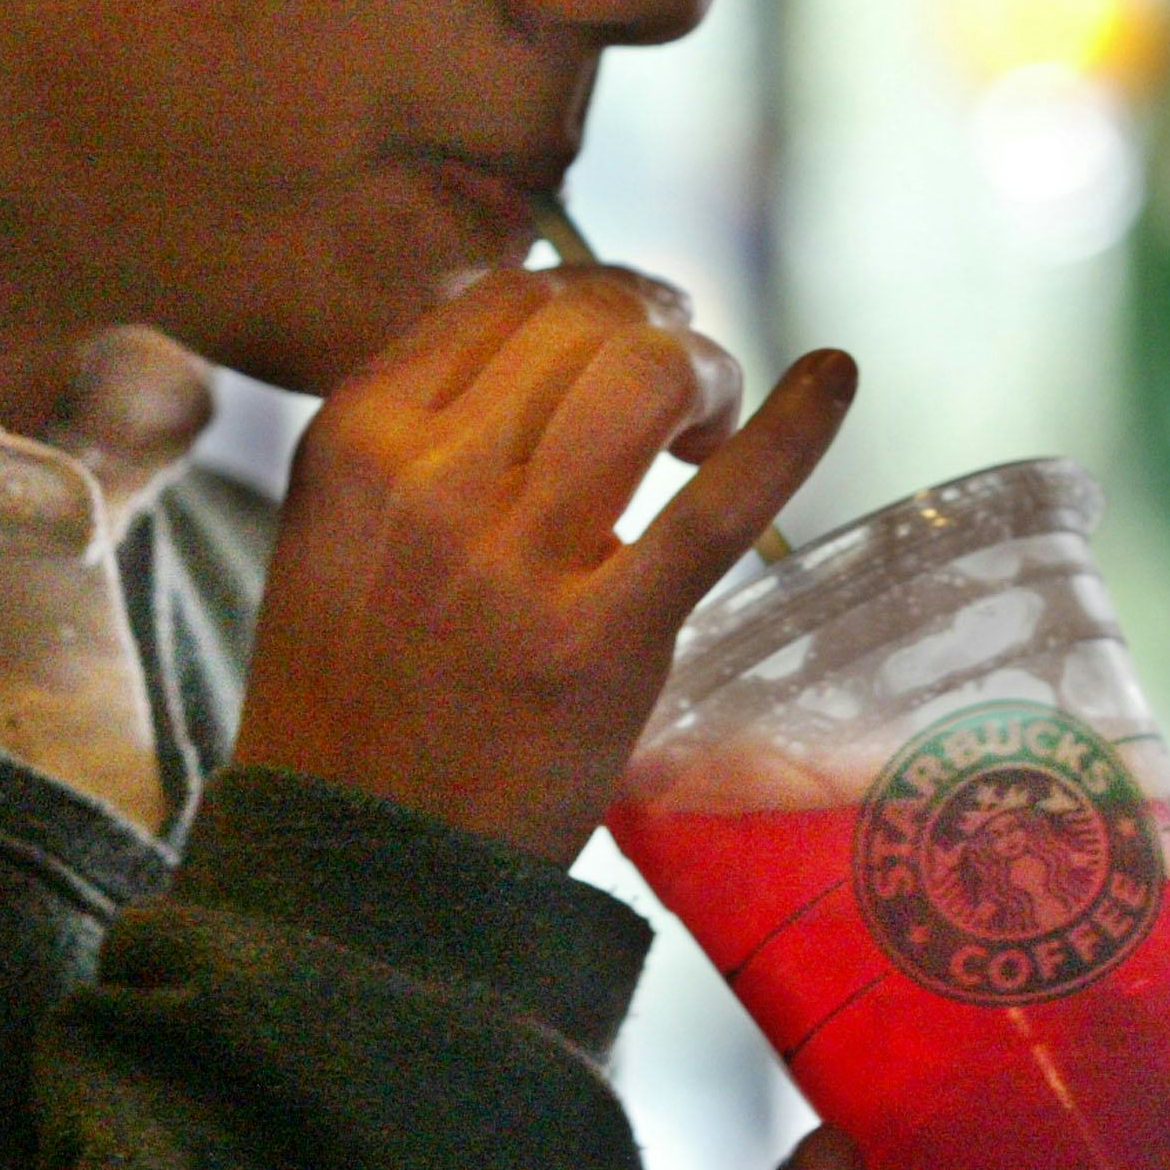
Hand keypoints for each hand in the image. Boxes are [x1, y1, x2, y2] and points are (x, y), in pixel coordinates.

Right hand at [234, 266, 853, 863]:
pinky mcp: (604, 640)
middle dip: (659, 331)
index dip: (593, 296)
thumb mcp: (336, 536)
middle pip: (587, 324)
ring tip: (710, 426)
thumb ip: (417, 433)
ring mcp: (514, 562)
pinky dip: (794, 425)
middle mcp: (427, 481)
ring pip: (647, 376)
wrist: (363, 874)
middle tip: (686, 389)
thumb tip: (543, 333)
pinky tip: (834, 380)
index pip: (506, 297)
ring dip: (706, 374)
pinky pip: (721, 501)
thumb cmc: (359, 701)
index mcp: (356, 441)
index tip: (631, 327)